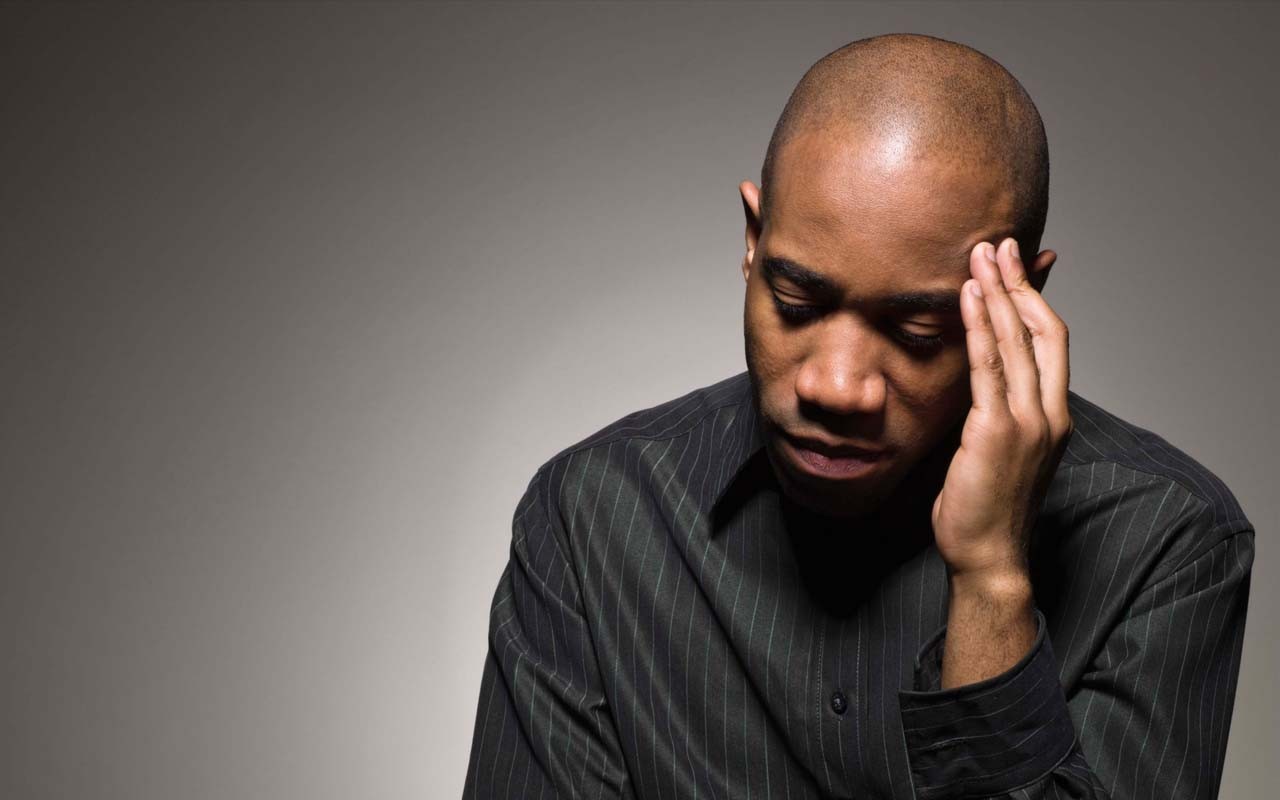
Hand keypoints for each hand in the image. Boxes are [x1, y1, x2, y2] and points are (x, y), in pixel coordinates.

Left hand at [931, 237, 1071, 586]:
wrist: (988, 557)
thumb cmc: (986, 506)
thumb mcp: (999, 449)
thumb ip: (997, 410)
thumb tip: (981, 379)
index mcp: (1054, 415)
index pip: (1052, 341)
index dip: (1035, 299)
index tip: (1014, 266)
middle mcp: (1049, 413)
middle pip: (1042, 330)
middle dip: (1019, 283)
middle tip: (998, 244)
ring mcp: (1027, 422)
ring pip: (1017, 341)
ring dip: (996, 293)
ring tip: (980, 255)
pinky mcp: (996, 433)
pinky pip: (988, 368)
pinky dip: (978, 328)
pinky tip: (966, 296)